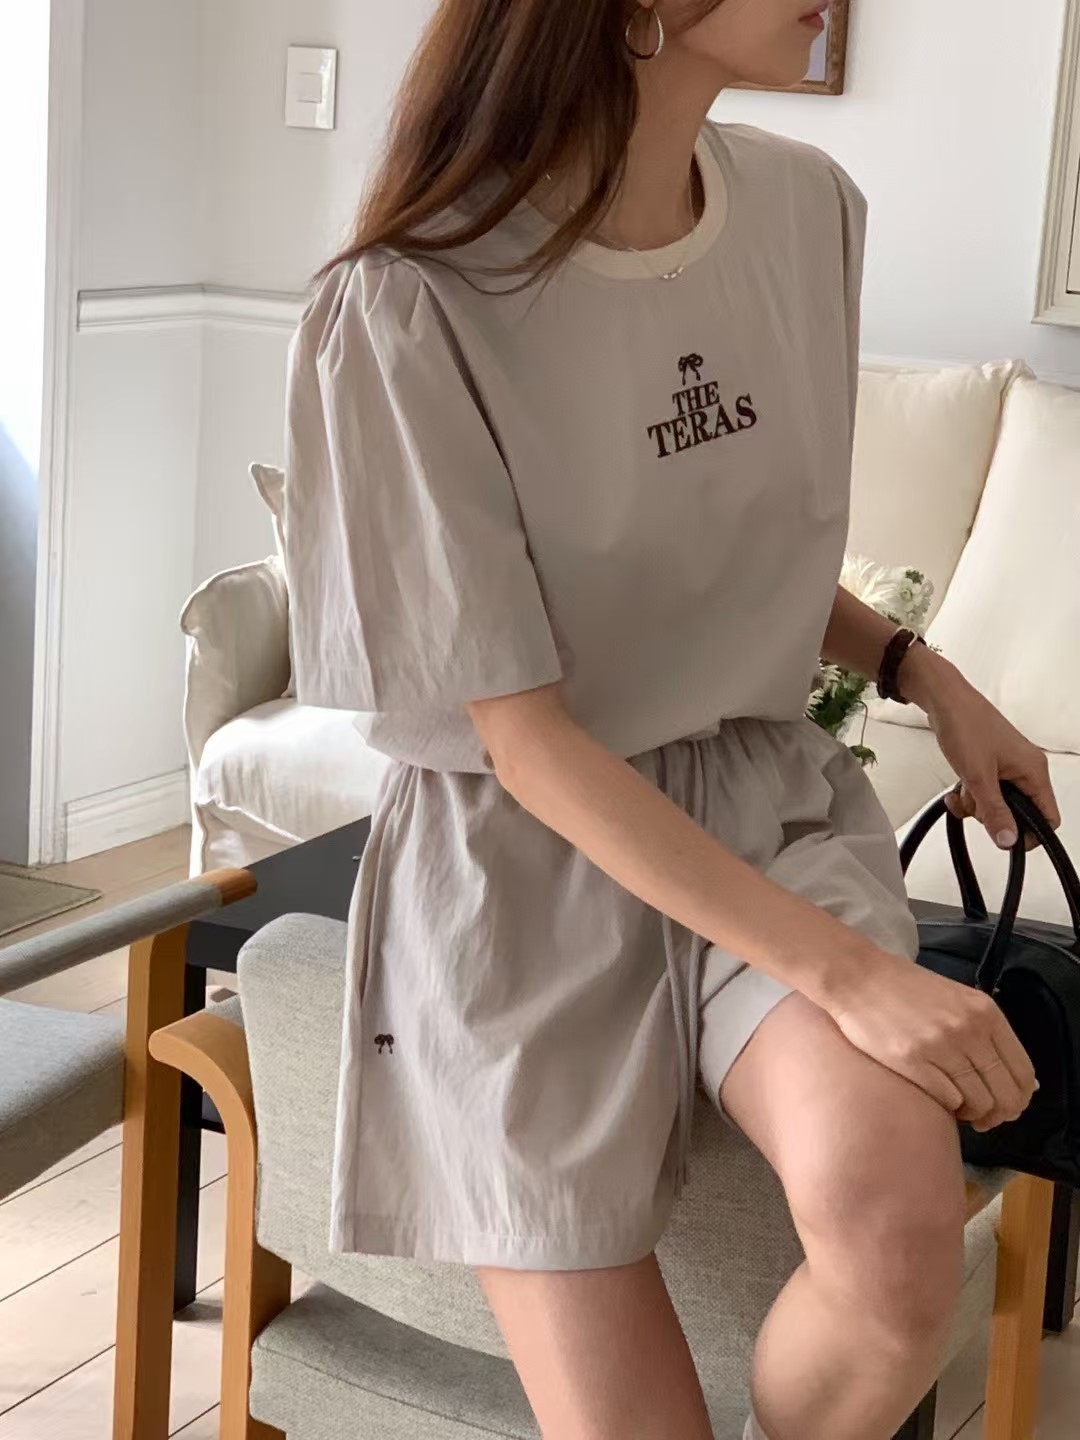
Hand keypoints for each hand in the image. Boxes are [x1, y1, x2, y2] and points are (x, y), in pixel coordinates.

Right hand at [830, 951, 1037, 1129]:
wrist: (857, 976)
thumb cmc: (906, 990)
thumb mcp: (958, 1001)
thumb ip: (988, 1033)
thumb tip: (1021, 1079)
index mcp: (985, 1012)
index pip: (1023, 1072)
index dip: (1019, 1098)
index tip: (1008, 1107)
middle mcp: (969, 1029)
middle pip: (1005, 1093)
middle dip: (998, 1114)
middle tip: (984, 1118)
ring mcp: (941, 1046)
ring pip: (977, 1102)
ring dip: (971, 1113)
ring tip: (959, 1107)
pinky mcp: (912, 1061)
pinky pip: (948, 1101)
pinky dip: (948, 1107)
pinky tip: (939, 1097)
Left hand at [900, 649, 1060, 849]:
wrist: (944, 700)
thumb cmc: (965, 726)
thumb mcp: (978, 777)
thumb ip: (994, 811)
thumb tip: (1008, 840)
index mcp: (1034, 771)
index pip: (1047, 816)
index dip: (1029, 833)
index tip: (1005, 837)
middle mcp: (1026, 768)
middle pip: (1020, 812)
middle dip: (993, 814)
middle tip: (975, 804)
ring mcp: (1009, 765)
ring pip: (999, 802)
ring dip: (977, 803)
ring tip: (963, 789)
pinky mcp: (992, 763)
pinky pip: (987, 790)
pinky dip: (972, 793)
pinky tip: (958, 787)